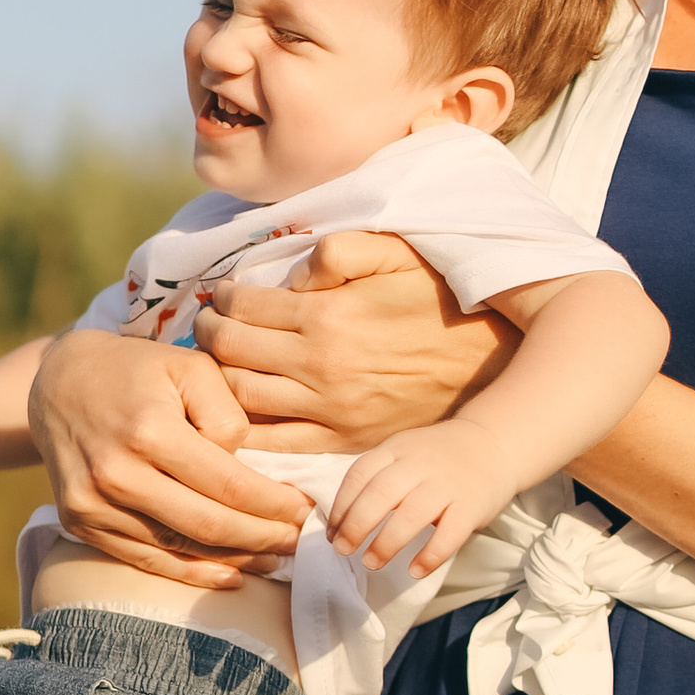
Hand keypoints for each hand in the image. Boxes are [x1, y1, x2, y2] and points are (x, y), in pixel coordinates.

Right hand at [28, 330, 305, 585]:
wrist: (59, 384)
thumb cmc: (138, 370)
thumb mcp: (191, 366)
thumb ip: (229, 413)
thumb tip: (249, 468)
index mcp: (149, 430)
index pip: (229, 484)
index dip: (274, 504)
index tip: (306, 508)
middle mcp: (117, 473)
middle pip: (208, 526)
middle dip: (263, 538)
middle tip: (298, 539)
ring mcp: (94, 504)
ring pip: (179, 550)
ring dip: (235, 560)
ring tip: (274, 558)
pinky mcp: (80, 523)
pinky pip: (145, 560)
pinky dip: (191, 573)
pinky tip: (230, 574)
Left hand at [192, 229, 514, 448]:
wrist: (488, 361)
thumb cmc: (438, 299)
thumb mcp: (395, 253)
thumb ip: (337, 252)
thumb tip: (290, 278)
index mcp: (327, 314)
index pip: (242, 307)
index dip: (221, 298)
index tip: (221, 296)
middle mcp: (319, 365)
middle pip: (229, 354)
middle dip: (207, 336)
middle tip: (207, 326)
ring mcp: (329, 408)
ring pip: (242, 399)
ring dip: (218, 379)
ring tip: (221, 364)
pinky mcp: (342, 439)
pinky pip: (275, 442)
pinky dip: (247, 428)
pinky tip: (242, 411)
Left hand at [325, 421, 518, 579]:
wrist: (493, 444)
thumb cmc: (438, 458)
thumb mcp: (404, 453)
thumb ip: (378, 477)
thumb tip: (340, 522)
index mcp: (397, 449)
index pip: (359, 475)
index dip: (341, 507)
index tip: (332, 533)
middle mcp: (420, 463)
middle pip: (381, 493)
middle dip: (356, 525)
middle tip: (343, 550)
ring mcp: (447, 483)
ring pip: (412, 514)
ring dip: (387, 542)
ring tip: (371, 562)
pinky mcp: (472, 505)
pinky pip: (450, 533)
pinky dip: (430, 555)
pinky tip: (415, 570)